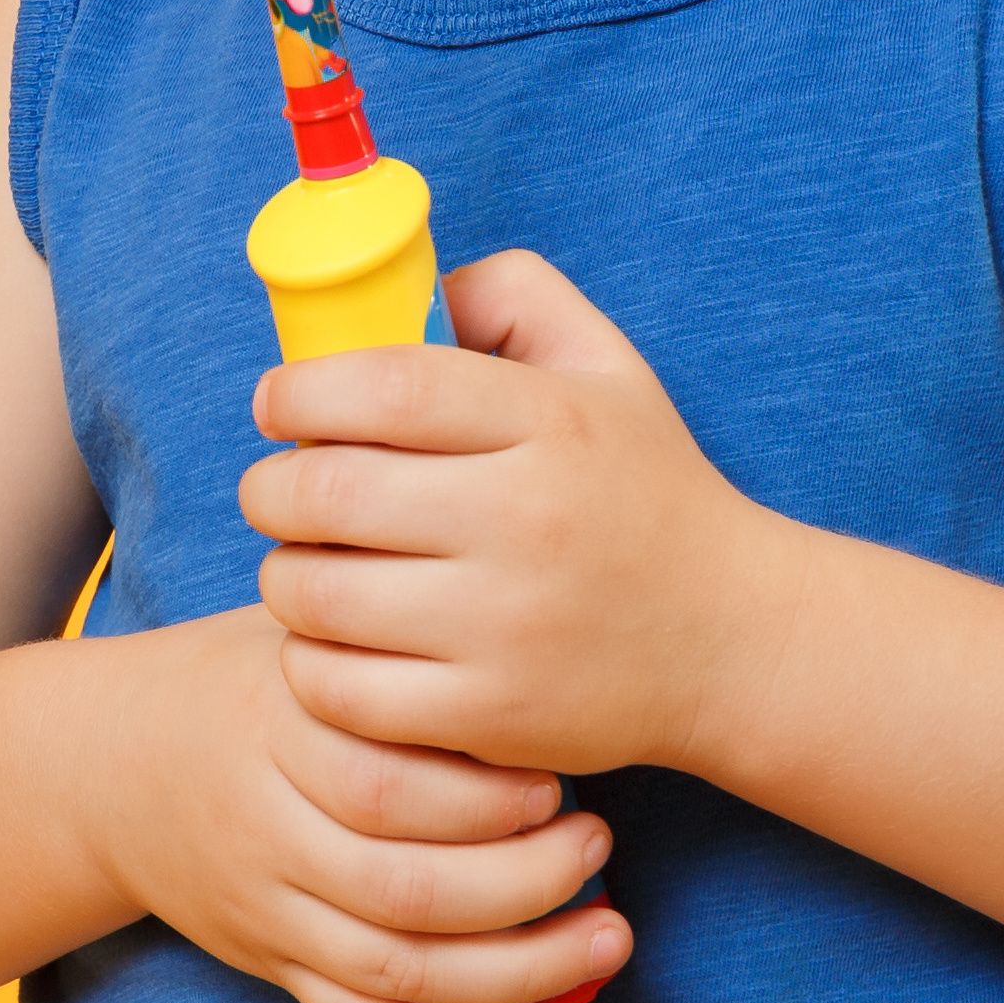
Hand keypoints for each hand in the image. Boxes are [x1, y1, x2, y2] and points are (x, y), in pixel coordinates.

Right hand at [77, 605, 635, 1002]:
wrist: (107, 768)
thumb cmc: (241, 681)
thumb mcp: (294, 633)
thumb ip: (384, 639)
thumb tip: (525, 643)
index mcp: (271, 730)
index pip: (382, 786)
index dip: (479, 798)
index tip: (557, 780)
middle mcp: (265, 831)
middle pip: (400, 890)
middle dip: (522, 885)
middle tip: (599, 847)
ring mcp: (267, 911)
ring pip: (396, 971)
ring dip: (518, 970)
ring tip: (608, 936)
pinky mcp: (275, 967)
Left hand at [244, 248, 796, 778]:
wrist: (733, 639)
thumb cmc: (643, 489)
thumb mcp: (604, 365)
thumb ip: (510, 297)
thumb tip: (411, 286)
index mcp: (549, 423)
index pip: (386, 385)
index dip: (301, 390)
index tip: (277, 403)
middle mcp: (528, 521)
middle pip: (331, 493)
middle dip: (270, 489)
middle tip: (274, 491)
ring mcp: (509, 627)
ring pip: (321, 596)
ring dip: (283, 575)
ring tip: (303, 564)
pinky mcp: (493, 716)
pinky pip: (344, 691)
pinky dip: (311, 664)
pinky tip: (334, 641)